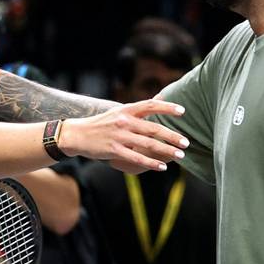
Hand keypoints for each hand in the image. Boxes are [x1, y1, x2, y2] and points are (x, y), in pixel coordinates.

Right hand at [59, 99, 188, 172]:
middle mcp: (124, 121)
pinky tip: (162, 167)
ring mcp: (119, 136)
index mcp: (126, 109)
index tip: (182, 111)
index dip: (167, 107)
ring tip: (180, 155)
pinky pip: (137, 158)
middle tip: (186, 143)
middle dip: (172, 136)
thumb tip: (162, 96)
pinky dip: (151, 163)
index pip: (150, 105)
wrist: (77, 134)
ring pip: (148, 144)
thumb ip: (141, 108)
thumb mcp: (119, 111)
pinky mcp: (114, 150)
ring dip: (166, 150)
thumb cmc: (101, 124)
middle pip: (153, 128)